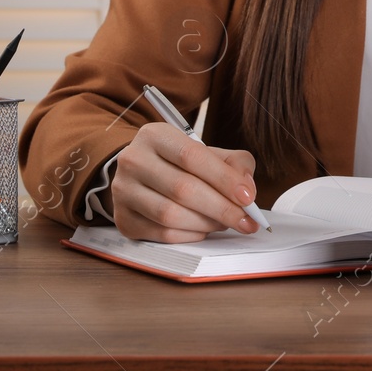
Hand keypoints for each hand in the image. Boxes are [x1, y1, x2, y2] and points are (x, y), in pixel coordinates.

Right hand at [107, 122, 260, 242]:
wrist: (143, 175)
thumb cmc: (181, 164)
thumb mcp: (207, 153)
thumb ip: (234, 163)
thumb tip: (247, 190)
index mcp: (155, 135)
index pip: (191, 156)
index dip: (223, 179)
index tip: (248, 197)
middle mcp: (133, 160)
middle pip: (182, 189)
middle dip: (221, 208)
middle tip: (246, 220)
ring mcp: (124, 192)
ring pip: (170, 215)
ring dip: (206, 224)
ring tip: (225, 223)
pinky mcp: (123, 220)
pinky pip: (162, 234)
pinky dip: (190, 235)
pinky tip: (203, 229)